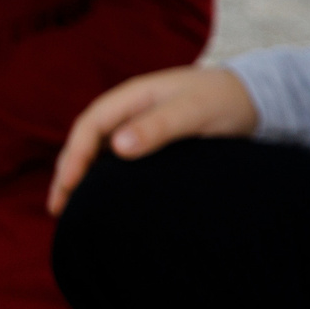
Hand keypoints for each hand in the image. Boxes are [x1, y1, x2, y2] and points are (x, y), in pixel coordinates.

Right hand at [49, 67, 259, 214]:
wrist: (253, 99)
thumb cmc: (223, 100)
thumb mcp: (194, 111)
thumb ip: (159, 126)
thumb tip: (118, 147)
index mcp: (134, 96)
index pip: (91, 125)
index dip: (74, 155)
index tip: (68, 186)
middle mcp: (129, 111)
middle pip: (87, 141)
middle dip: (68, 172)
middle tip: (57, 209)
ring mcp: (138, 126)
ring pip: (100, 153)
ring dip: (83, 179)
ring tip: (70, 212)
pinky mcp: (150, 143)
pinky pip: (119, 162)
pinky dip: (105, 181)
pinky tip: (103, 202)